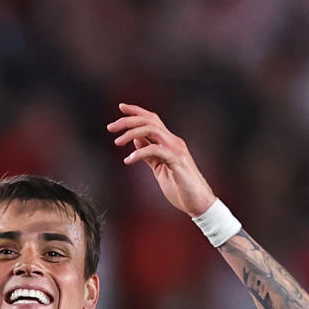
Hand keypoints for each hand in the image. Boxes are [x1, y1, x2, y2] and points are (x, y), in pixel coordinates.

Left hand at [108, 103, 216, 217]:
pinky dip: (139, 152)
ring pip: (152, 130)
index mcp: (169, 142)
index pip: (152, 120)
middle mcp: (173, 141)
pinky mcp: (176, 160)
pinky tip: (128, 160)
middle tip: (110, 127)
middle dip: (128, 120)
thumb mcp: (159, 167)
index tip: (121, 107)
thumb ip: (149, 154)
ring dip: (132, 133)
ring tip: (117, 142)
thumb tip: (137, 140)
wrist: (197, 201)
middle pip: (150, 121)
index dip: (137, 111)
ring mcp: (176, 149)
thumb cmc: (180, 186)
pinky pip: (155, 150)